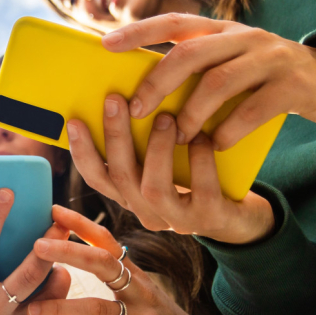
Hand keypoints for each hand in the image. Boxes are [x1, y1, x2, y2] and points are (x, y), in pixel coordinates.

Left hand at [28, 206, 251, 314]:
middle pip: (105, 265)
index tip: (54, 210)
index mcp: (139, 279)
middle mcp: (143, 295)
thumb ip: (96, 306)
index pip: (109, 244)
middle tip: (37, 246)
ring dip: (62, 308)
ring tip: (33, 309)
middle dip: (70, 251)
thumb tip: (50, 300)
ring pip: (100, 310)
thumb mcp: (137, 310)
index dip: (82, 225)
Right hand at [67, 103, 275, 243]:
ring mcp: (177, 220)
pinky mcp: (208, 218)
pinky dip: (199, 159)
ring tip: (165, 117)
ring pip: (153, 187)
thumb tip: (128, 94)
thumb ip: (143, 142)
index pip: (96, 177)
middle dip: (115, 136)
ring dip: (156, 149)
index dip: (82, 150)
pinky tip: (202, 137)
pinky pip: (199, 188)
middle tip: (116, 100)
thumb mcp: (165, 161)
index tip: (75, 120)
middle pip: (119, 176)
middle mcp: (147, 212)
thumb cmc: (197, 176)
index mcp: (131, 196)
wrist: (240, 214)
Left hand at [102, 13, 315, 149]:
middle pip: (190, 52)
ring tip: (176, 136)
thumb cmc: (268, 80)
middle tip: (136, 110)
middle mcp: (244, 36)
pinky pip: (254, 107)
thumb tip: (142, 93)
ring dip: (191, 112)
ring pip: (219, 81)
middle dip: (157, 82)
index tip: (105, 43)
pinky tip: (216, 146)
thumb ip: (198, 71)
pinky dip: (230, 129)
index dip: (138, 31)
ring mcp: (270, 57)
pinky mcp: (293, 85)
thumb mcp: (233, 65)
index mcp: (222, 31)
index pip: (174, 22)